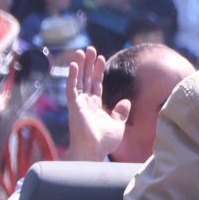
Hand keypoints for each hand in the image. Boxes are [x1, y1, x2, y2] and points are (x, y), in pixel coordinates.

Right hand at [66, 45, 127, 159]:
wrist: (94, 151)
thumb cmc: (104, 142)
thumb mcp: (118, 125)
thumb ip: (121, 112)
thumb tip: (126, 101)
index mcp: (95, 106)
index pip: (95, 84)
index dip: (97, 71)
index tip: (100, 58)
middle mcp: (85, 102)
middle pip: (86, 78)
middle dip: (88, 63)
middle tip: (90, 49)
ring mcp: (78, 103)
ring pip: (79, 79)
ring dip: (80, 65)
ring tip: (82, 51)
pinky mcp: (74, 105)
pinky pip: (72, 87)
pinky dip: (72, 75)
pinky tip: (74, 64)